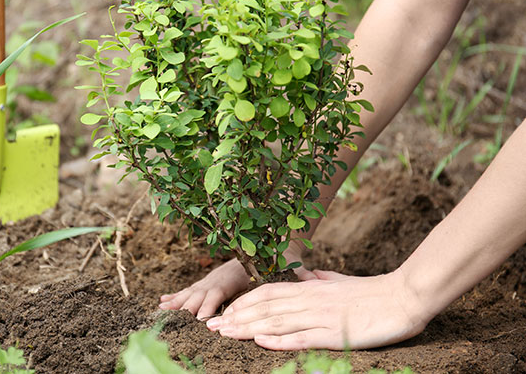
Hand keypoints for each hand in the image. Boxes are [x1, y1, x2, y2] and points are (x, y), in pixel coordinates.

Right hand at [159, 242, 312, 319]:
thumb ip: (295, 271)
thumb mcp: (287, 264)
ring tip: (161, 311)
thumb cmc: (281, 257)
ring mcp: (213, 277)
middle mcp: (221, 275)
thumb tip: (307, 273)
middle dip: (187, 307)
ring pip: (191, 291)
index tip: (202, 319)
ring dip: (177, 303)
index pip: (219, 292)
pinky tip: (162, 302)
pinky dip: (176, 296)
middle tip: (175, 321)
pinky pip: (190, 289)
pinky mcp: (210, 281)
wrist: (275, 241)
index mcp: (236, 273)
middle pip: (200, 293)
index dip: (210, 305)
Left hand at [205, 269, 427, 349]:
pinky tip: (261, 341)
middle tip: (212, 327)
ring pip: (277, 321)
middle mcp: (310, 299)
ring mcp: (321, 316)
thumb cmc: (373, 291)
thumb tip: (308, 275)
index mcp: (310, 288)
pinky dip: (280, 340)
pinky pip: (302, 337)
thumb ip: (321, 280)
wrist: (404, 296)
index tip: (226, 312)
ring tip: (225, 334)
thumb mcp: (340, 282)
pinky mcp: (336, 333)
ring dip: (248, 328)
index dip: (244, 302)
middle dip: (236, 317)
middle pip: (265, 307)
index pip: (268, 292)